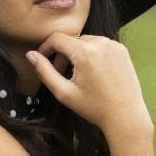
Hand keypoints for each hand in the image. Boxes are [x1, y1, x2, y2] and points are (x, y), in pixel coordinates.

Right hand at [25, 33, 151, 136]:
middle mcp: (101, 43)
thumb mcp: (64, 93)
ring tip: (78, 75)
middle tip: (62, 74)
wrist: (125, 116)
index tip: (42, 59)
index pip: (57, 38)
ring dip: (77, 54)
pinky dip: (92, 54)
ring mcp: (114, 45)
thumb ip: (45, 72)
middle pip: (71, 40)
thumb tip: (31, 55)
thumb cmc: (94, 108)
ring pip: (85, 41)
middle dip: (62, 54)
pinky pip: (100, 45)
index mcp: (85, 52)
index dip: (46, 47)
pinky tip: (93, 73)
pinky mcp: (122, 50)